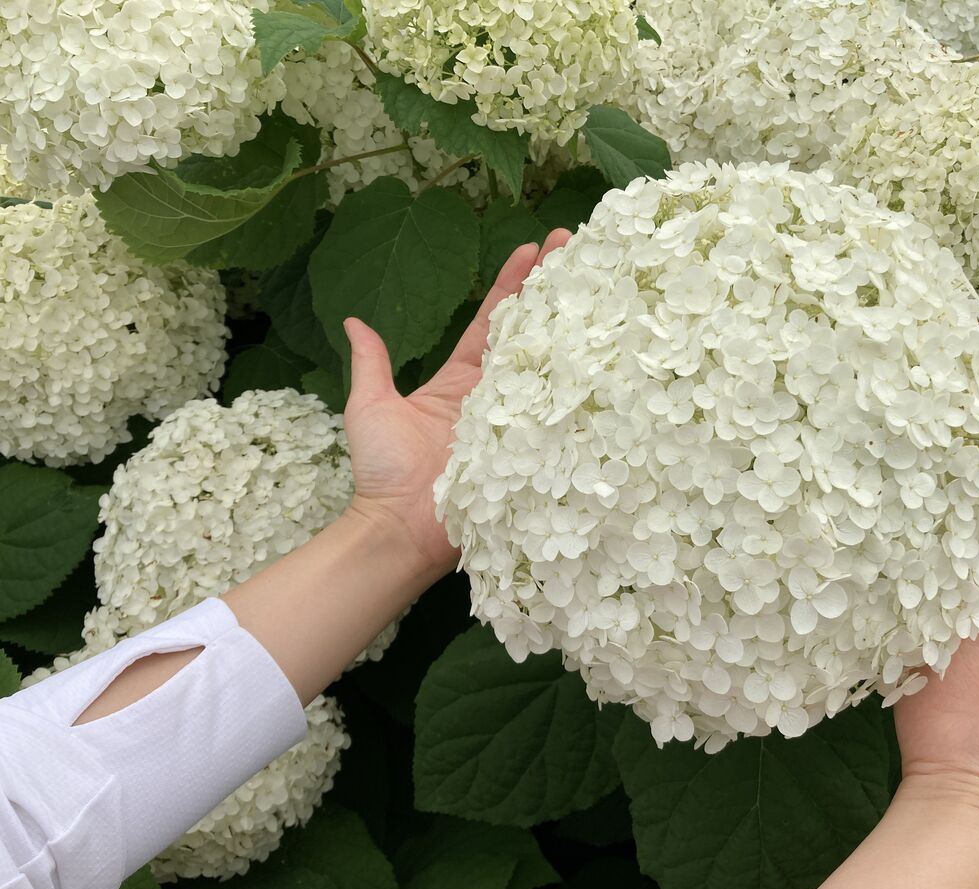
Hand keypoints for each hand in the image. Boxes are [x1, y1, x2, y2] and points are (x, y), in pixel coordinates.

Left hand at [338, 230, 572, 580]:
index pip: (490, 323)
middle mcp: (493, 398)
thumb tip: (355, 321)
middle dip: (551, 290)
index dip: (511, 285)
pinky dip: (577, 389)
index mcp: (458, 383)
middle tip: (577, 248)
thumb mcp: (370, 407)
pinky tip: (602, 357)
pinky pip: (555, 416)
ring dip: (572, 327)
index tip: (531, 248)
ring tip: (598, 286)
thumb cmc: (383, 472)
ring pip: (548, 367)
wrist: (399, 530)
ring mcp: (515, 423)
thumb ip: (372, 364)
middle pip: (528, 335)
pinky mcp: (528, 451)